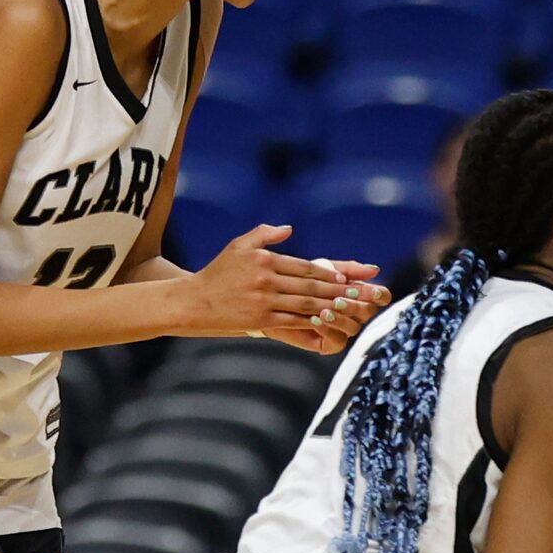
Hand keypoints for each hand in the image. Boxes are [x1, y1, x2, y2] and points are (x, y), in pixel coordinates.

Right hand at [181, 224, 384, 348]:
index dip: (326, 272)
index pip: (303, 266)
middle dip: (336, 290)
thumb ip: (264, 234)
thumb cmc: (219, 272)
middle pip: (309, 286)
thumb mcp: (238, 246)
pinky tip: (325, 323)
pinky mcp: (261, 319)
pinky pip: (292, 321)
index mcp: (264, 259)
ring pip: (305, 304)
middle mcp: (266, 279)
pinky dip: (311, 322)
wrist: (195, 301)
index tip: (344, 277)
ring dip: (329, 307)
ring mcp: (264, 300)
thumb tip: (289, 228)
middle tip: (356, 294)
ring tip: (347, 310)